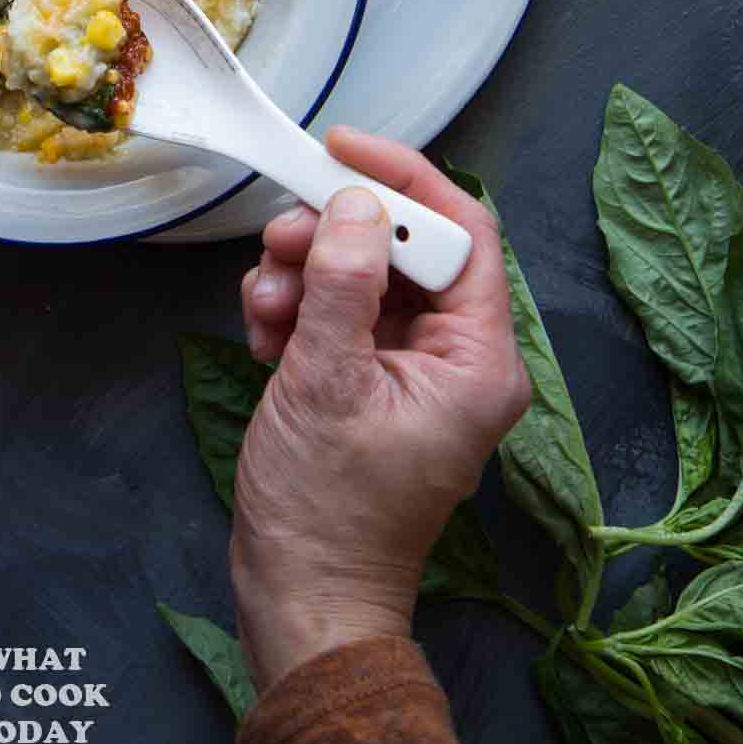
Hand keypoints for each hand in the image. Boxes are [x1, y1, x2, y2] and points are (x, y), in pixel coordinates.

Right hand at [229, 126, 528, 693]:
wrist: (300, 595)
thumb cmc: (327, 509)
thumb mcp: (326, 381)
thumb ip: (343, 283)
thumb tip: (355, 202)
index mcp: (478, 361)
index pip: (462, 232)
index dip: (404, 179)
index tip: (341, 148)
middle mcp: (457, 359)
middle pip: (404, 247)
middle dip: (335, 233)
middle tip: (280, 239)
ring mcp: (412, 370)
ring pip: (363, 274)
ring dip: (306, 273)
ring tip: (264, 305)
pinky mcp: (371, 380)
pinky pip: (340, 311)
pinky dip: (298, 308)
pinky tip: (265, 335)